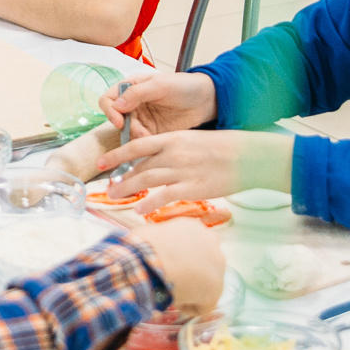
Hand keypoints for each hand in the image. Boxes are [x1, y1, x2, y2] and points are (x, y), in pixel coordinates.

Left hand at [92, 129, 279, 212]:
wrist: (248, 155)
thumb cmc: (222, 148)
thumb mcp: (192, 141)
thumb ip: (172, 150)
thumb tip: (153, 162)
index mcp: (172, 139)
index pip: (136, 146)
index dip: (116, 155)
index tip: (101, 162)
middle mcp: (173, 154)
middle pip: (139, 167)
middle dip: (120, 177)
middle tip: (107, 188)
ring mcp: (182, 171)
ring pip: (147, 180)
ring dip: (128, 189)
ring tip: (115, 197)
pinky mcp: (193, 188)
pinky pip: (165, 196)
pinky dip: (150, 204)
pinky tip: (140, 210)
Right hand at [100, 70, 216, 135]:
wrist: (206, 101)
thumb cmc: (184, 86)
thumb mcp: (160, 85)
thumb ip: (137, 93)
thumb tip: (116, 105)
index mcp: (131, 87)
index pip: (108, 99)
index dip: (110, 111)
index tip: (119, 122)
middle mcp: (133, 104)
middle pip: (116, 119)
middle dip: (126, 128)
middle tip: (141, 133)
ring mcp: (142, 119)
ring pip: (127, 133)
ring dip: (136, 137)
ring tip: (151, 137)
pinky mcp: (152, 133)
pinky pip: (140, 141)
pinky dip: (144, 144)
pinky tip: (155, 142)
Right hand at [136, 218, 226, 314]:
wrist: (147, 262)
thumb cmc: (140, 248)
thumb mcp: (149, 236)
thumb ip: (161, 241)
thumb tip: (154, 250)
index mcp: (192, 226)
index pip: (193, 245)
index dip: (180, 258)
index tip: (166, 266)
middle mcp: (210, 240)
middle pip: (205, 262)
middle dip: (191, 273)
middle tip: (170, 280)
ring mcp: (217, 264)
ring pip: (206, 284)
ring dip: (191, 289)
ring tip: (169, 291)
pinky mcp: (216, 288)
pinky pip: (203, 304)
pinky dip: (188, 306)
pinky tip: (173, 301)